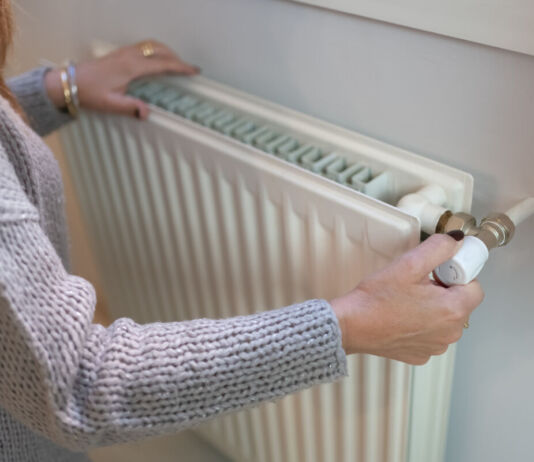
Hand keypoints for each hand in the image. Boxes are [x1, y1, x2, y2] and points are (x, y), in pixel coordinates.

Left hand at [45, 40, 197, 118]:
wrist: (70, 81)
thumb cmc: (89, 93)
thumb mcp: (110, 104)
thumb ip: (130, 107)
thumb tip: (147, 112)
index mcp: (131, 67)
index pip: (162, 64)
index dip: (180, 67)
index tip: (194, 70)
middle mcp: (129, 56)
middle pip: (160, 50)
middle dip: (177, 58)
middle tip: (188, 69)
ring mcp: (124, 52)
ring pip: (152, 45)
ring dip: (167, 52)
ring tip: (176, 64)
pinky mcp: (120, 53)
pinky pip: (144, 47)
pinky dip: (157, 51)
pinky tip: (158, 60)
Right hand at [330, 233, 483, 364]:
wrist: (351, 326)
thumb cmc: (374, 300)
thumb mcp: (407, 264)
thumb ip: (438, 248)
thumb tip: (456, 241)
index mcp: (452, 310)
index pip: (475, 286)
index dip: (456, 274)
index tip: (437, 272)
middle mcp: (449, 333)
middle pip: (460, 303)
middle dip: (444, 291)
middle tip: (416, 284)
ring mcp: (435, 347)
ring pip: (446, 319)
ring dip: (433, 308)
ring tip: (406, 300)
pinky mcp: (421, 354)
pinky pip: (431, 335)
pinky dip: (421, 325)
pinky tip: (401, 316)